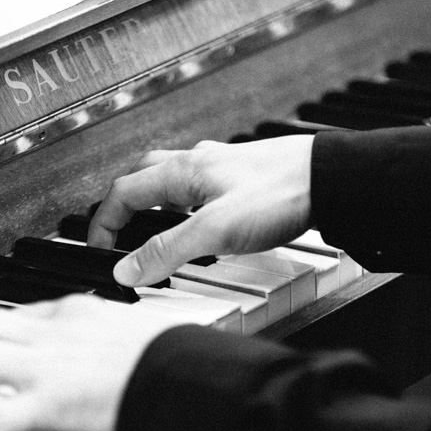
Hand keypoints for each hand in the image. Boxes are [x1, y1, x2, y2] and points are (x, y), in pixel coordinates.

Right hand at [89, 135, 314, 286]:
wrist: (331, 178)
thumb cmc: (281, 194)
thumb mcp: (214, 231)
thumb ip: (167, 251)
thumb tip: (126, 269)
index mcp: (183, 171)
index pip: (123, 192)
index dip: (104, 222)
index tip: (99, 250)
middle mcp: (198, 162)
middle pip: (144, 176)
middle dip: (124, 205)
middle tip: (118, 233)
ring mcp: (223, 166)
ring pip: (174, 179)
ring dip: (156, 203)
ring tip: (155, 230)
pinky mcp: (246, 175)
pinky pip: (202, 185)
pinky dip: (188, 203)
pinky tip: (204, 221)